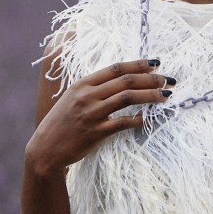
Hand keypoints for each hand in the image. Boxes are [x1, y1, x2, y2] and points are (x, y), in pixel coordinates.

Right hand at [26, 58, 173, 174]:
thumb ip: (94, 89)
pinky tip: (150, 117)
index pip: (115, 68)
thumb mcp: (73, 98)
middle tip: (167, 80)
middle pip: (125, 81)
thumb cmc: (61, 123)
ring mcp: (91, 113)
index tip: (156, 63)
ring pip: (127, 97)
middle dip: (150, 79)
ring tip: (166, 95)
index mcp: (82, 84)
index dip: (138, 64)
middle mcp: (87, 96)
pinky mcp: (96, 132)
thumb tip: (121, 80)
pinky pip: (123, 122)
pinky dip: (139, 119)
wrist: (45, 150)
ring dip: (150, 95)